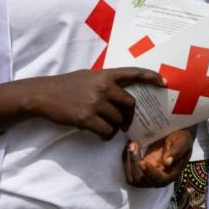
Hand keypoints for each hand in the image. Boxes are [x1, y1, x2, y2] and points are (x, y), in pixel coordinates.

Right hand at [27, 68, 164, 139]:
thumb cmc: (67, 85)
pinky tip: (100, 134)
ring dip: (115, 127)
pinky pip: (107, 131)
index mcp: (105, 74)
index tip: (164, 82)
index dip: (151, 77)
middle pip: (130, 103)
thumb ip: (106, 82)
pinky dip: (106, 135)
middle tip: (125, 122)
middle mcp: (103, 87)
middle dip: (129, 115)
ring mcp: (95, 102)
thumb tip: (122, 94)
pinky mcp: (87, 118)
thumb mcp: (89, 76)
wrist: (43, 94)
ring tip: (105, 127)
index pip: (134, 73)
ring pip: (118, 120)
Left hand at [124, 129, 193, 187]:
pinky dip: (126, 159)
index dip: (150, 174)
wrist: (177, 134)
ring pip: (132, 177)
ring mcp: (148, 173)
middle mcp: (158, 177)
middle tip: (133, 145)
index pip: (159, 181)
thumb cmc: (182, 138)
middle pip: (142, 181)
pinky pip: (129, 169)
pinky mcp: (141, 167)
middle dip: (134, 165)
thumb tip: (168, 162)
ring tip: (131, 144)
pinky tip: (129, 145)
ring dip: (128, 162)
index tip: (142, 162)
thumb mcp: (183, 141)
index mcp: (171, 173)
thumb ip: (176, 151)